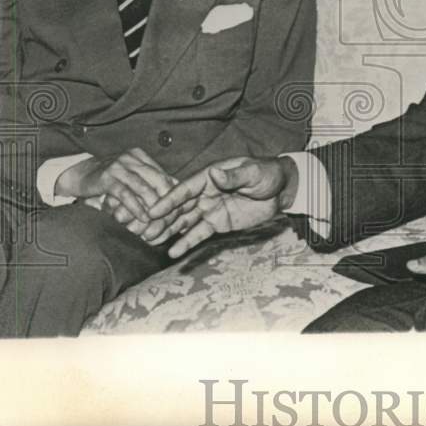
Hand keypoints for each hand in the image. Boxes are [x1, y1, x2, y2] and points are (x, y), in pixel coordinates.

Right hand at [57, 148, 182, 241]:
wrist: (78, 175)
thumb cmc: (109, 179)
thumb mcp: (130, 176)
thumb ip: (149, 181)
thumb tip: (175, 191)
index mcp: (140, 156)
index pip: (163, 173)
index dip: (174, 191)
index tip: (183, 207)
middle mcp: (131, 158)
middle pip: (157, 178)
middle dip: (167, 198)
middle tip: (176, 215)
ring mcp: (119, 166)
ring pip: (143, 186)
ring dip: (153, 205)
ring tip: (161, 219)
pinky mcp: (107, 177)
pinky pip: (126, 194)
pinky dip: (136, 207)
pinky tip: (143, 217)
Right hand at [147, 156, 297, 257]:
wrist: (282, 190)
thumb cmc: (266, 174)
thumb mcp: (252, 173)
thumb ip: (233, 176)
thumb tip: (215, 173)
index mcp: (209, 177)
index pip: (184, 189)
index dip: (168, 200)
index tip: (151, 210)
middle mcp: (204, 193)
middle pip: (179, 207)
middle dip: (162, 218)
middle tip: (143, 230)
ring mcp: (209, 209)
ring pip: (184, 221)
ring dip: (168, 230)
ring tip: (150, 241)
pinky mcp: (217, 223)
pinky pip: (199, 233)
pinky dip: (186, 242)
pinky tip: (173, 252)